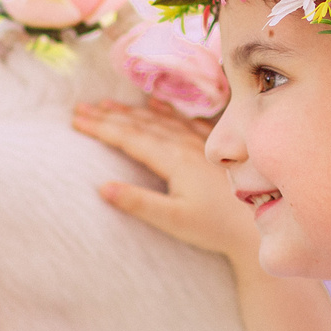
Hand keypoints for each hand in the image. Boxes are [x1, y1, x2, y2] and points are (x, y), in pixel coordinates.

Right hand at [72, 98, 256, 260]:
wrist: (255, 226)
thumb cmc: (215, 227)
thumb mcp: (174, 220)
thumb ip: (139, 203)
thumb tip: (102, 187)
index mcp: (173, 160)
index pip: (129, 138)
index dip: (101, 127)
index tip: (76, 120)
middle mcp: (185, 144)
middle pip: (141, 124)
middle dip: (108, 115)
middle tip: (81, 107)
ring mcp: (200, 143)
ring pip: (160, 119)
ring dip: (131, 111)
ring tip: (107, 103)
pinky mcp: (212, 148)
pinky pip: (184, 120)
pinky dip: (166, 110)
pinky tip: (156, 103)